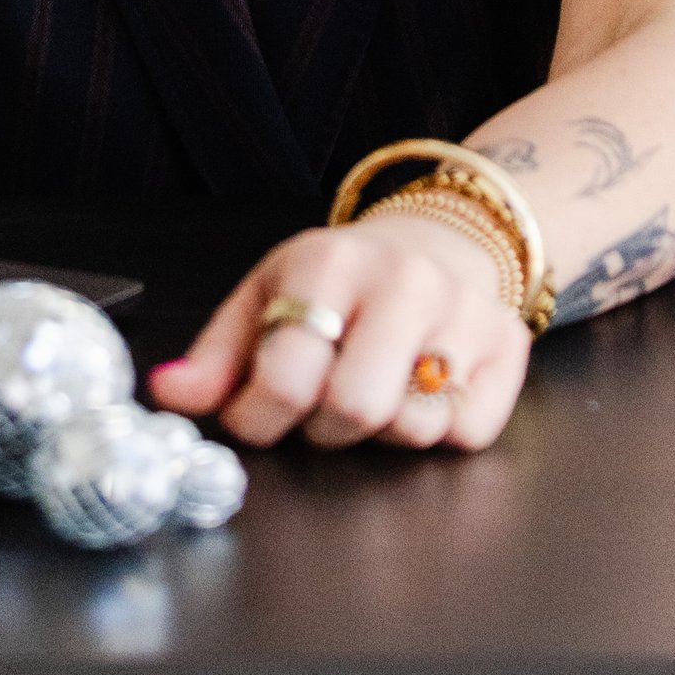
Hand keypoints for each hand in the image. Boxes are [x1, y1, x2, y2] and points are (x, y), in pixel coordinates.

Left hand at [148, 215, 531, 455]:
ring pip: (411, 427)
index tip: (258, 414)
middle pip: (353, 407)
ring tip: (376, 386)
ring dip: (383, 430)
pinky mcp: (507, 346)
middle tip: (324, 401)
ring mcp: (462, 310)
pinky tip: (424, 388)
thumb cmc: (339, 282)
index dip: (260, 417)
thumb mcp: (268, 295)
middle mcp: (403, 278)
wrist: (438, 240)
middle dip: (326, 427)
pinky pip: (466, 434)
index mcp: (329, 261)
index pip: (286, 373)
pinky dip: (439, 430)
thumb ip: (216, 354)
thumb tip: (167, 394)